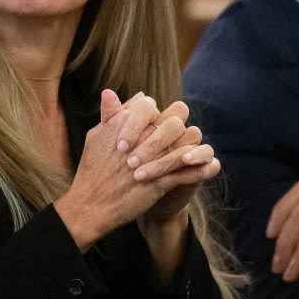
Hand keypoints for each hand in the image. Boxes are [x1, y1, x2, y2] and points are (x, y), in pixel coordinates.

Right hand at [55, 91, 218, 251]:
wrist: (90, 205)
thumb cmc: (92, 170)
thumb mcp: (97, 135)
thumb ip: (113, 114)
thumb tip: (126, 93)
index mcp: (124, 123)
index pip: (150, 105)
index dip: (157, 113)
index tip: (158, 123)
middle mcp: (141, 137)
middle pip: (174, 121)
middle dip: (178, 127)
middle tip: (178, 137)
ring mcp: (152, 159)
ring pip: (185, 144)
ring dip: (192, 148)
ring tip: (196, 153)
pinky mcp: (159, 182)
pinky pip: (186, 172)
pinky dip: (199, 170)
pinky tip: (208, 169)